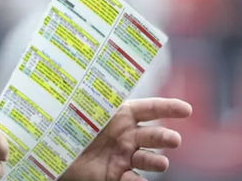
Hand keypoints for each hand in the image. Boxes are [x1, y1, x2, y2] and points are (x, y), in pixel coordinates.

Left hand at [62, 97, 191, 180]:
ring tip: (160, 163)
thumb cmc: (68, 122)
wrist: (53, 150)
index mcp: (122, 115)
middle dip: (166, 138)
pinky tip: (137, 180)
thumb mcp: (80, 105)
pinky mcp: (115, 176)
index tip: (187, 110)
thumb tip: (93, 71)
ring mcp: (124, 157)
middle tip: (173, 140)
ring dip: (156, 162)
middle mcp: (127, 136)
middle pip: (154, 136)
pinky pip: (133, 180)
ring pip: (148, 160)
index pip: (150, 109)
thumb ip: (94, 96)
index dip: (168, 108)